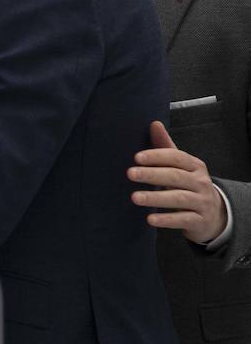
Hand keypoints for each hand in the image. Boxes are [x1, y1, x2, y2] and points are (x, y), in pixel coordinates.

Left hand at [128, 121, 228, 243]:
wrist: (213, 214)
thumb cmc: (189, 185)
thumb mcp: (180, 166)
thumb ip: (166, 147)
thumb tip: (154, 123)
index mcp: (195, 165)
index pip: (176, 157)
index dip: (157, 156)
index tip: (136, 157)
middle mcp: (201, 182)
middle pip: (176, 176)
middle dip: (152, 174)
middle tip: (130, 174)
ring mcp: (202, 201)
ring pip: (179, 198)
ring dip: (156, 198)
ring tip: (135, 197)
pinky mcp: (200, 220)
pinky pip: (183, 219)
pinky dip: (167, 219)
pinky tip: (150, 220)